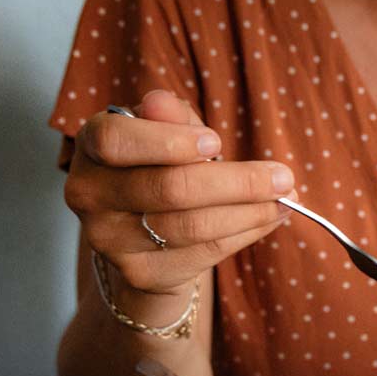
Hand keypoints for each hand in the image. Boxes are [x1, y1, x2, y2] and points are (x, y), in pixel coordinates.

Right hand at [64, 89, 295, 297]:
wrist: (143, 238)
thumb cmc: (160, 168)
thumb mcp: (164, 134)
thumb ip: (169, 118)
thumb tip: (162, 102)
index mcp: (91, 147)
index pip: (116, 141)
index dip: (169, 143)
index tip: (216, 142)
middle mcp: (89, 194)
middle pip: (169, 189)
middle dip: (237, 182)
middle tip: (283, 177)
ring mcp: (110, 240)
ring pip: (193, 226)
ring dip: (251, 212)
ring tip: (287, 199)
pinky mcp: (141, 273)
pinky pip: (204, 253)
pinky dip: (246, 233)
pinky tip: (270, 218)